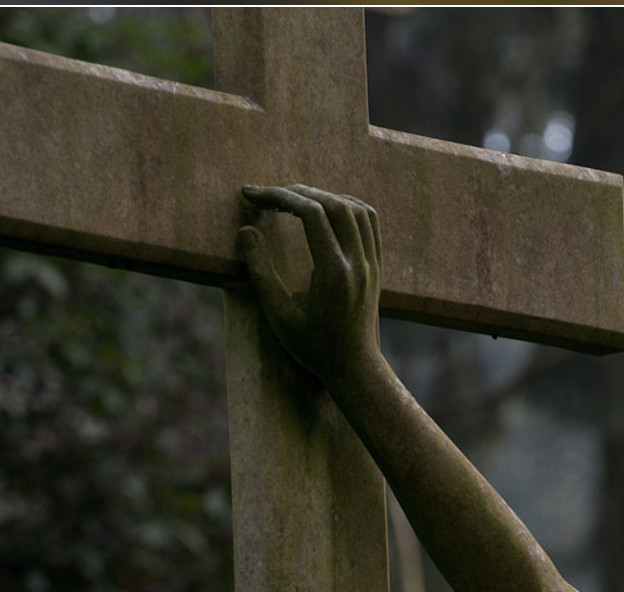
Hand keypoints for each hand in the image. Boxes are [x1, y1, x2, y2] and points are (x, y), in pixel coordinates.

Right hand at [237, 185, 381, 382]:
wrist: (352, 367)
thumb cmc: (312, 347)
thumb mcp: (278, 315)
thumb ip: (261, 272)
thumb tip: (246, 231)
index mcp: (334, 273)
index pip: (311, 214)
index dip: (279, 196)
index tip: (253, 194)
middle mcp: (358, 263)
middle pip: (334, 204)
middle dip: (298, 192)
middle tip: (269, 194)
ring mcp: (372, 263)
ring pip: (356, 208)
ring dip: (324, 195)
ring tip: (294, 198)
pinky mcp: (377, 266)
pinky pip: (369, 222)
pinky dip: (347, 205)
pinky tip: (325, 208)